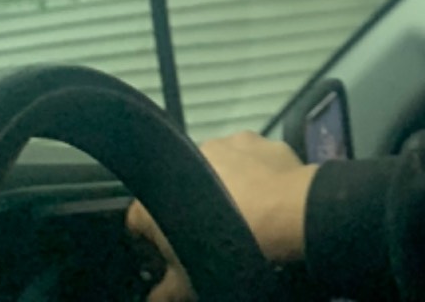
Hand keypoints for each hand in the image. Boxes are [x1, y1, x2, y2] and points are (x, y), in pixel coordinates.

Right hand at [126, 130, 318, 301]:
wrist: (285, 213)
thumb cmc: (228, 246)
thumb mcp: (189, 283)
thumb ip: (164, 293)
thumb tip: (154, 299)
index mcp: (157, 195)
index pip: (139, 220)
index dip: (151, 241)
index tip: (168, 256)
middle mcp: (183, 159)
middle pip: (180, 189)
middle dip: (192, 209)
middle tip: (212, 235)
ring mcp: (220, 143)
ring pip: (215, 168)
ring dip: (223, 185)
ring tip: (243, 213)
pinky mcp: (253, 137)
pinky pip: (246, 156)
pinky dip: (252, 171)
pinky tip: (266, 192)